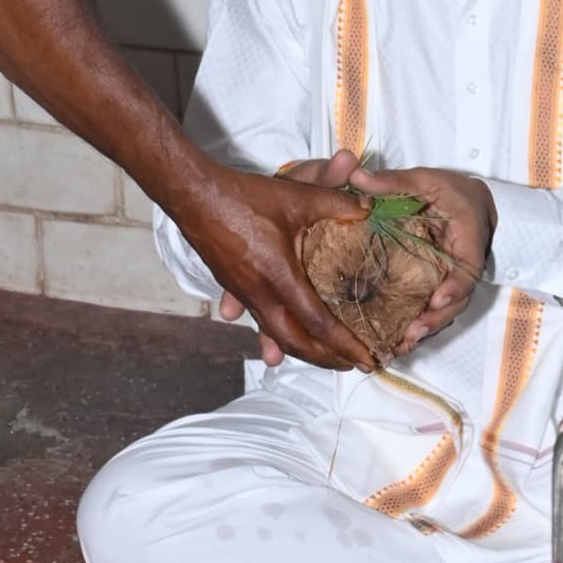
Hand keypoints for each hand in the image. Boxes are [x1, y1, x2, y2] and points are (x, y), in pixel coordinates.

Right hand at [171, 165, 375, 369]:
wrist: (193, 196)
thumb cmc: (244, 198)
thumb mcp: (297, 198)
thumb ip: (336, 203)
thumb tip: (369, 208)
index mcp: (280, 278)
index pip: (318, 324)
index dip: (345, 346)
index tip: (365, 360)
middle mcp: (260, 294)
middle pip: (295, 342)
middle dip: (324, 360)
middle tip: (349, 366)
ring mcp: (244, 293)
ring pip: (274, 334)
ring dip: (300, 350)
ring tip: (322, 358)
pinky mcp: (234, 286)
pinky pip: (258, 319)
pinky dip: (277, 333)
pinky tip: (280, 335)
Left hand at [377, 166, 496, 347]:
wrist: (473, 203)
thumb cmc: (451, 191)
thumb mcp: (425, 180)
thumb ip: (393, 181)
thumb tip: (356, 175)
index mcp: (468, 239)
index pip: (468, 268)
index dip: (455, 287)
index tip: (438, 300)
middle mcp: (463, 267)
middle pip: (456, 301)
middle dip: (435, 321)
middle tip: (412, 335)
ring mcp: (452, 281)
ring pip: (444, 313)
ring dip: (424, 331)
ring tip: (399, 348)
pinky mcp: (439, 289)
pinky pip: (432, 312)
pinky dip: (417, 328)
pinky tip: (393, 345)